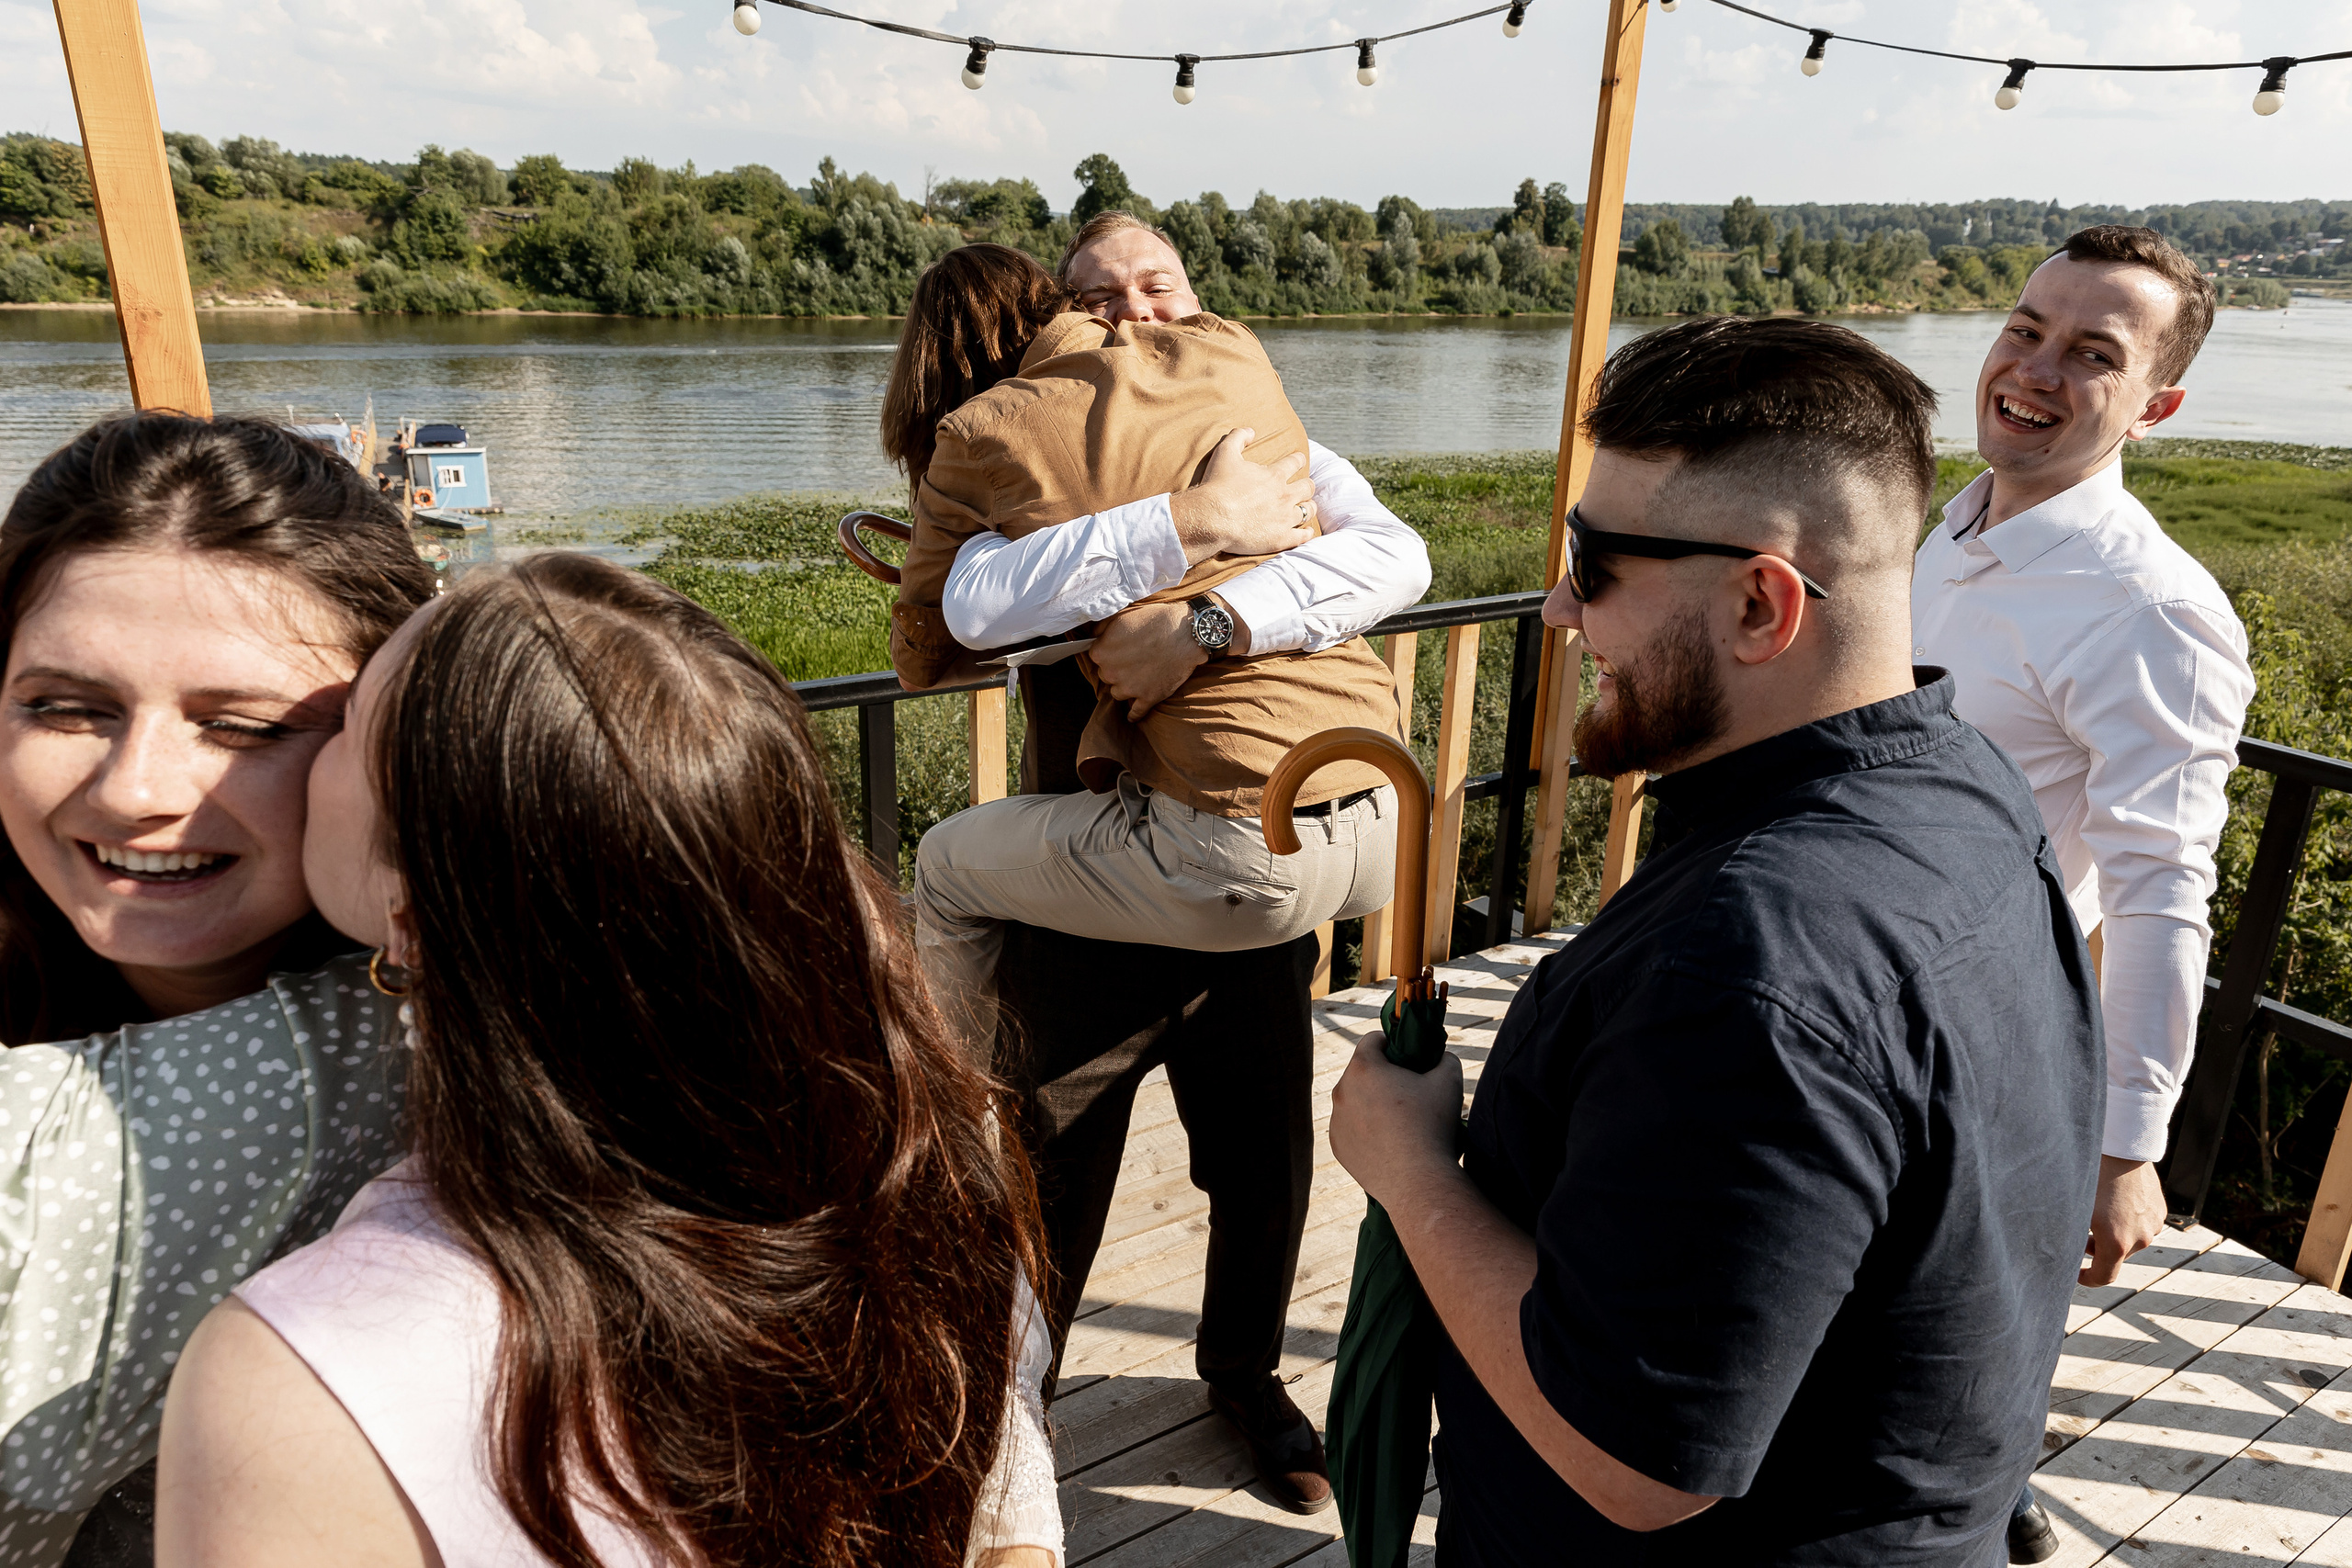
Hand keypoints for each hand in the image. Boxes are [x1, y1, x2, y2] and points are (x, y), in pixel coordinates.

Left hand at [1092, 598, 1249, 720]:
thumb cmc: (1155, 620)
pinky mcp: (1148, 698)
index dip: (1109, 652)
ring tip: (1140, 676)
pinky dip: (1134, 714)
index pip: (1096, 657)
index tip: (1120, 649)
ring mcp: (1129, 688)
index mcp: (1101, 652)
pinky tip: (1132, 716)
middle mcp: (1110, 673)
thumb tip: (1092, 637)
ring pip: (1118, 693)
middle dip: (1116, 669)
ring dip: (1126, 687)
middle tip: (1133, 659)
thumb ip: (1102, 628)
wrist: (1186, 633)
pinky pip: (1135, 712)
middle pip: (1106, 676)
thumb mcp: (1122, 615)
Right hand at [1166, 428, 1317, 564]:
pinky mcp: (1281, 538)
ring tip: (1307, 507)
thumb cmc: (1217, 485)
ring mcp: (1285, 518)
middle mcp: (1284, 495)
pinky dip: (1307, 532)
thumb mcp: (1224, 453)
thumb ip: (1238, 437)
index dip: (1297, 460)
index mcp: (1274, 475)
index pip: (1295, 462)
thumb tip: (1251, 431)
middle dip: (1306, 485)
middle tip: (1304, 486)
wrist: (1211, 518)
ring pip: (1308, 510)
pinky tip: (1307, 531)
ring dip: (1309, 507)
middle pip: (1307, 487)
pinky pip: (1303, 536)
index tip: (1298, 460)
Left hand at [1329, 1028, 1465, 1210]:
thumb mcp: (1449, 1081)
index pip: (1373, 1040)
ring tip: (1400, 1121)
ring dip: (1373, 1103)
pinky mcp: (1338, 1146)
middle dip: (1383, 1076)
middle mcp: (1342, 1091)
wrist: (1418, 1182)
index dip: (1393, 1043)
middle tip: (1408, 1092)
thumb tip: (1440, 1057)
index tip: (1407, 1057)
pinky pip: (1351, 1128)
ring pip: (1355, 1101)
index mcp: (1363, 1068)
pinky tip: (1389, 1142)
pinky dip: (1366, 1130)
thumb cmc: (1433, 1126)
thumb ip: (1445, 1058)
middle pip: (1362, 1071)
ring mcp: (1337, 1120)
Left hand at [2080, 1155, 2167, 1285]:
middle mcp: (2140, 1239)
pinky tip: (2115, 1200)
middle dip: (2097, 1248)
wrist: (2121, 1146)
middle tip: (2081, 1231)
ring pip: (2130, 1238)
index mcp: (2116, 1242)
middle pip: (2115, 1254)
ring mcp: (2153, 1224)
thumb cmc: (2091, 1175)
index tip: (2076, 1273)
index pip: (2104, 1276)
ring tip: (2098, 1210)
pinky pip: (2142, 1223)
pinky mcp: (2160, 1210)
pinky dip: (2127, 1219)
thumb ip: (2069, 1235)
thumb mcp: (2075, 1208)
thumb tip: (2062, 1251)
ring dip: (2114, 1232)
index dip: (2087, 1278)